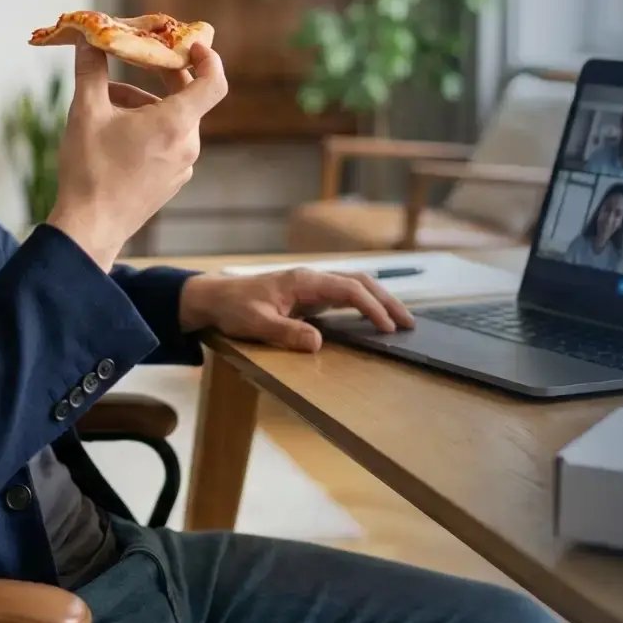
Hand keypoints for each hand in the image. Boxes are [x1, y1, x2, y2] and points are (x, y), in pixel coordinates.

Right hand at [46, 41, 227, 269]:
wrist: (90, 228)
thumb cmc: (90, 170)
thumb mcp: (86, 112)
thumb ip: (91, 70)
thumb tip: (90, 39)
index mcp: (175, 124)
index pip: (213, 82)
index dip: (207, 58)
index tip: (190, 44)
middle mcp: (187, 144)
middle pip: (186, 98)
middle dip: (158, 76)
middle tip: (133, 59)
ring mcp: (182, 166)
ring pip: (172, 120)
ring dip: (144, 104)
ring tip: (106, 102)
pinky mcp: (172, 181)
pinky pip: (168, 143)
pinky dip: (148, 128)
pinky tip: (114, 132)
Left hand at [177, 268, 415, 352]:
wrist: (215, 298)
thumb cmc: (234, 308)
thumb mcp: (257, 324)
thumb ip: (287, 332)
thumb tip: (319, 343)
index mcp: (304, 281)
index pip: (349, 289)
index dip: (371, 307)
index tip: (387, 327)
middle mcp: (312, 279)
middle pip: (360, 282)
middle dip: (386, 301)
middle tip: (408, 323)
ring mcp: (312, 287)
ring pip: (355, 286)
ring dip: (379, 301)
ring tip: (400, 322)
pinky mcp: (309, 296)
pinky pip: (344, 296)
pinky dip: (364, 304)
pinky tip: (374, 319)